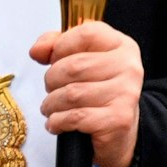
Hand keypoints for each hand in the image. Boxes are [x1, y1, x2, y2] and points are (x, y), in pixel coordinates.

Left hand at [29, 20, 144, 166]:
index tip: (52, 60)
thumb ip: (57, 46)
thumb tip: (37, 50)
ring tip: (51, 108)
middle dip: (51, 80)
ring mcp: (126, 93)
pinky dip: (58, 121)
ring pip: (72, 94)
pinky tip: (57, 123)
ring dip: (51, 103)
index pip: (86, 34)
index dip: (61, 46)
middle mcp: (129, 67)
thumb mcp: (81, 60)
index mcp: (121, 45)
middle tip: (51, 90)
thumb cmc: (96, 92)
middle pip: (74, 66)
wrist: (118, 133)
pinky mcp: (119, 119)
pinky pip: (76, 117)